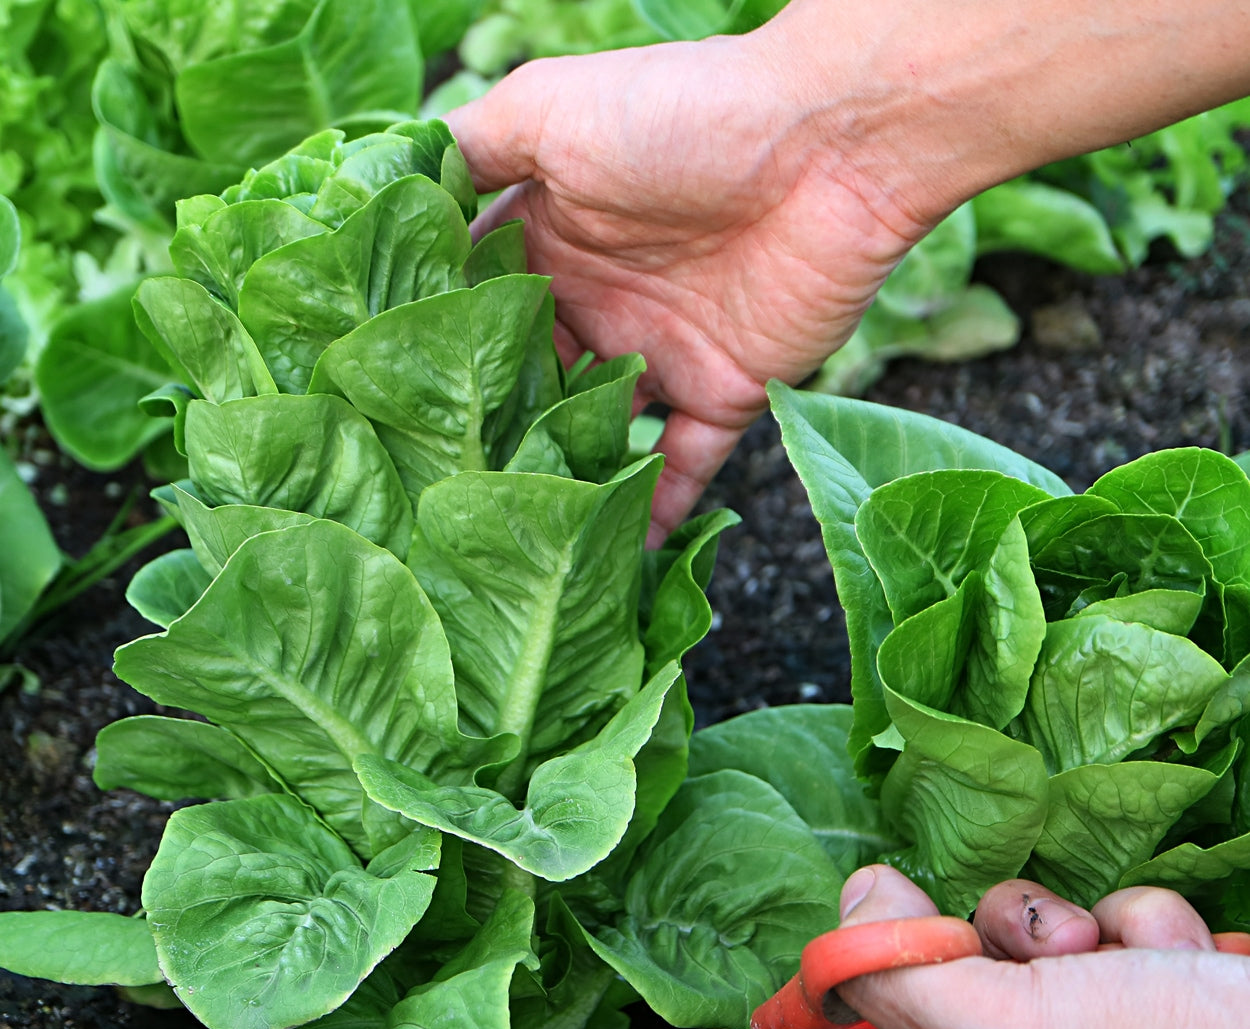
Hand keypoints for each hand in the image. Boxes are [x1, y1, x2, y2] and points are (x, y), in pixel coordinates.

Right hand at [445, 33, 929, 541]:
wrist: (829, 147)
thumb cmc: (683, 116)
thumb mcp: (552, 111)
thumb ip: (474, 147)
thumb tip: (398, 186)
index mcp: (557, 240)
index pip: (483, 308)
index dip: (441, 350)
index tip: (390, 405)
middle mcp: (604, 302)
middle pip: (535, 382)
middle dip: (495, 428)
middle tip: (440, 489)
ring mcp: (664, 353)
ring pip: (600, 432)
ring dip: (562, 475)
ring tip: (509, 535)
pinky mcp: (726, 392)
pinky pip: (685, 467)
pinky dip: (655, 509)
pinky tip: (613, 559)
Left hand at [799, 865, 1249, 1028]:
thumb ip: (904, 981)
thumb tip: (846, 914)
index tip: (800, 970)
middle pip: (942, 1016)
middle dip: (960, 960)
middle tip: (961, 930)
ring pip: (1022, 962)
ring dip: (1059, 936)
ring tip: (1113, 954)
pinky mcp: (1163, 1016)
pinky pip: (1100, 945)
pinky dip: (1132, 933)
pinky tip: (1181, 955)